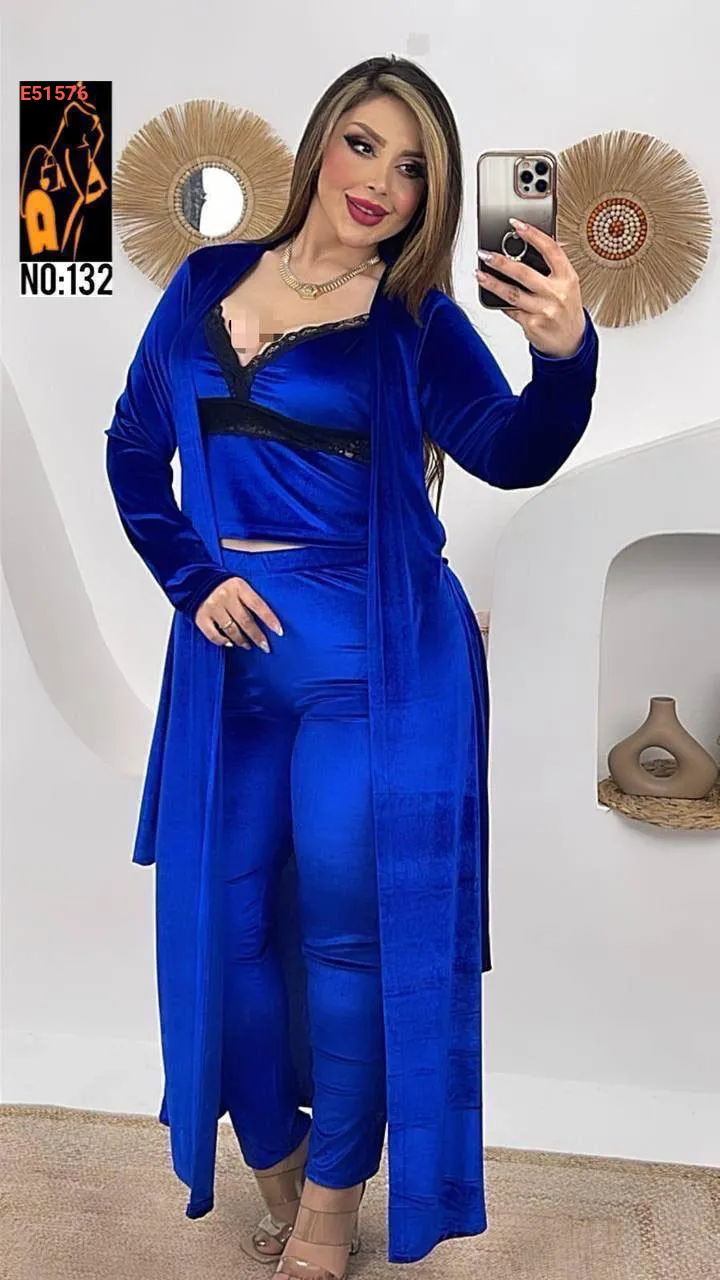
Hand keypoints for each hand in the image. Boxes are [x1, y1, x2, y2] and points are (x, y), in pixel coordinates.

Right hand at [193, 576, 283, 649]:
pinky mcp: (201, 617)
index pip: (258, 605)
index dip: (270, 619)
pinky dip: (222, 641)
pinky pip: (213, 635)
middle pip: (245, 621)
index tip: (279, 631)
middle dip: (257, 636)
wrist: (197, 579)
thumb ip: (249, 599)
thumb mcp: (239, 585)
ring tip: (247, 645)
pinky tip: (229, 643)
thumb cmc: (224, 585)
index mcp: (238, 586)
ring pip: (231, 630)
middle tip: (265, 646)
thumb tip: (266, 621)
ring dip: (241, 640)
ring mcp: (212, 607)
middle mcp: (225, 596)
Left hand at [475, 218, 585, 357]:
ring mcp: (544, 310)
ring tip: (478, 274)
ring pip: (511, 293)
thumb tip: (529, 245)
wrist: (571, 342)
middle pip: (524, 273)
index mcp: (568, 278)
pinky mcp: (532, 325)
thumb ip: (552, 268)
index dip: (533, 234)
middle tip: (484, 253)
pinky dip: (500, 302)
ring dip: (491, 283)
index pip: (550, 250)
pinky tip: (492, 296)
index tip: (516, 224)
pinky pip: (511, 310)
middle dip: (501, 262)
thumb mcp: (568, 286)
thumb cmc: (567, 311)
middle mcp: (556, 293)